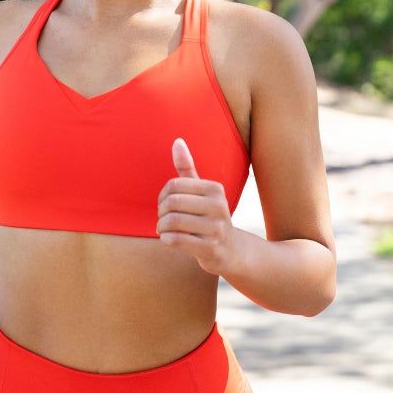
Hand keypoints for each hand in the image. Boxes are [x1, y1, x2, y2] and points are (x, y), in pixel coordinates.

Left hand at [157, 138, 242, 275]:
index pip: (174, 184)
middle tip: (162, 219)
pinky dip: (166, 239)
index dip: (162, 195)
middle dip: (160, 212)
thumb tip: (177, 141)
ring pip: (173, 221)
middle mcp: (219, 206)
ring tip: (163, 229)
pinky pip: (177, 240)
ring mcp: (217, 228)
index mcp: (215, 189)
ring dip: (161, 226)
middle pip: (172, 202)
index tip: (164, 205)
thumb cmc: (209, 217)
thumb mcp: (201, 192)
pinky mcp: (211, 248)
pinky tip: (168, 239)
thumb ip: (187, 169)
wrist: (231, 250)